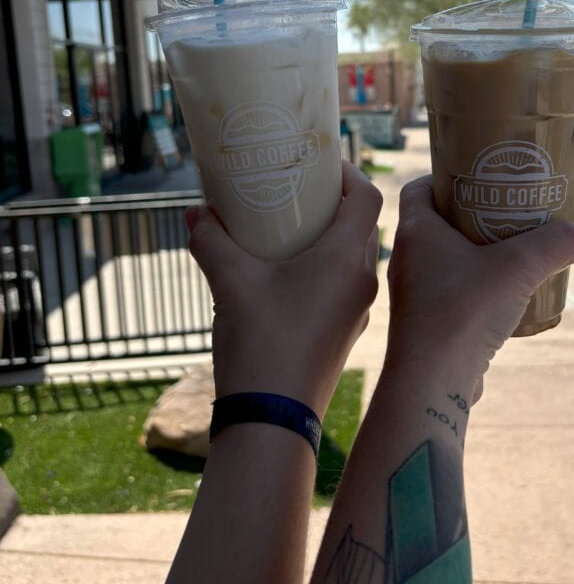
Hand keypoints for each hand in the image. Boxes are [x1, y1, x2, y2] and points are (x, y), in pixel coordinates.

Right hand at [186, 162, 382, 415]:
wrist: (273, 420)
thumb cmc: (260, 343)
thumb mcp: (229, 282)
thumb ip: (212, 240)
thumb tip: (197, 212)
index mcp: (346, 258)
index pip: (366, 196)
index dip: (346, 172)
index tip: (316, 163)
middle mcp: (363, 280)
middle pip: (360, 225)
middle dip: (331, 204)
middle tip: (295, 191)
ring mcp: (358, 311)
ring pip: (352, 258)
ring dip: (327, 239)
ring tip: (287, 230)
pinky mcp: (346, 333)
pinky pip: (342, 286)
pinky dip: (322, 270)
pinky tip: (285, 276)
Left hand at [385, 176, 573, 391]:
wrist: (432, 381)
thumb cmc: (462, 313)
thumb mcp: (519, 268)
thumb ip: (553, 245)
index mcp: (416, 232)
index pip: (420, 188)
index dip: (446, 178)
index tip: (479, 178)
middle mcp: (408, 260)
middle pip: (438, 224)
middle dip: (473, 216)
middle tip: (509, 213)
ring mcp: (415, 295)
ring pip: (446, 262)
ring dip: (477, 256)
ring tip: (514, 255)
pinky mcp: (427, 325)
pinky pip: (452, 295)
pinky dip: (477, 290)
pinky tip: (508, 299)